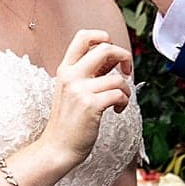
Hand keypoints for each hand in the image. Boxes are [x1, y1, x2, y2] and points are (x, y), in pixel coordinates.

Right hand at [40, 30, 132, 161]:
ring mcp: (80, 90)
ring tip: (120, 100)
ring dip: (126, 89)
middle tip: (127, 70)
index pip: (83, 36)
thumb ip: (90, 73)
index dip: (102, 36)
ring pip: (118, 77)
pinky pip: (119, 94)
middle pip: (105, 48)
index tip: (112, 53)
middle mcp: (71, 76)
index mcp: (66, 69)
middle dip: (124, 56)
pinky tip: (117, 110)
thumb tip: (115, 59)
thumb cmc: (68, 122)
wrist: (57, 148)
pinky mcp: (90, 105)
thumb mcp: (72, 90)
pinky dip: (124, 102)